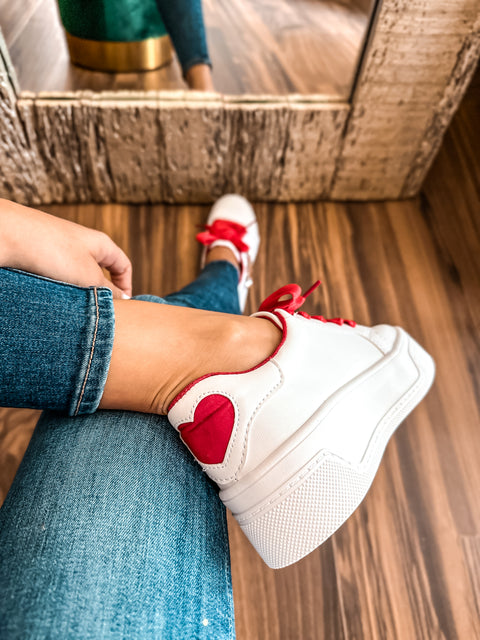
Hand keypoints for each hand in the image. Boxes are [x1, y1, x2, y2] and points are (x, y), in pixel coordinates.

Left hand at [0, 199, 131, 297]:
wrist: (8, 236)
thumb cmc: (52, 250)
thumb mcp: (88, 276)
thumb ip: (108, 291)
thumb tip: (122, 302)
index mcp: (100, 243)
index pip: (123, 265)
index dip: (127, 286)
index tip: (123, 307)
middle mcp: (82, 245)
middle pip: (101, 274)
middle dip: (100, 295)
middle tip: (98, 314)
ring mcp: (61, 251)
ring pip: (77, 279)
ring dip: (78, 296)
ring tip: (74, 309)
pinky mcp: (41, 258)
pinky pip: (58, 279)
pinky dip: (60, 292)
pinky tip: (55, 301)